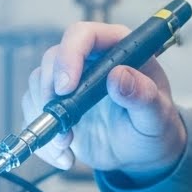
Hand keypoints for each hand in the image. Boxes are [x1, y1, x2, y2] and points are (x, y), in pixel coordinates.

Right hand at [21, 21, 186, 179]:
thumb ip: (142, 95)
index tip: (66, 87)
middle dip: (49, 90)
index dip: (70, 55)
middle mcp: (90, 60)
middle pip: (53, 58)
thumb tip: (119, 76)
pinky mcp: (58, 107)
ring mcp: (71, 83)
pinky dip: (43, 138)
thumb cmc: (156, 125)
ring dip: (44, 117)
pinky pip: (35, 114)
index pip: (84, 35)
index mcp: (118, 49)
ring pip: (38, 84)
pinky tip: (64, 156)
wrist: (144, 152)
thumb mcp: (157, 114)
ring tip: (67, 143)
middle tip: (62, 121)